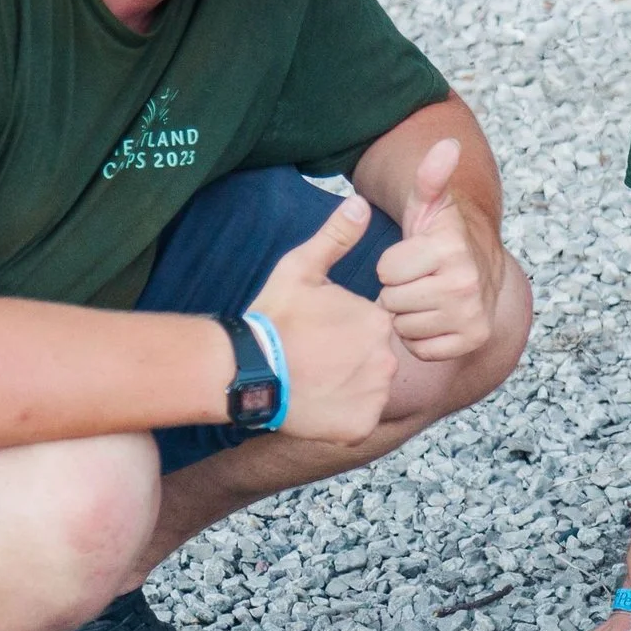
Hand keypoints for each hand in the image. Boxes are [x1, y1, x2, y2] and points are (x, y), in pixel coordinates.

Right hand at [246, 195, 398, 443]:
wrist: (244, 372)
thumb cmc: (273, 318)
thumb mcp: (301, 269)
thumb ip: (336, 237)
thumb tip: (361, 203)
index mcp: (377, 321)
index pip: (375, 327)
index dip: (347, 331)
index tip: (322, 335)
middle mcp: (386, 359)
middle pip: (375, 358)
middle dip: (350, 359)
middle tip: (314, 359)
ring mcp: (374, 396)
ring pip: (370, 390)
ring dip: (348, 387)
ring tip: (314, 381)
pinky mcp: (360, 427)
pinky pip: (360, 421)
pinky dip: (343, 416)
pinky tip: (317, 404)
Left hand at [377, 137, 503, 361]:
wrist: (481, 267)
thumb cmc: (442, 237)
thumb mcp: (430, 205)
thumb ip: (430, 177)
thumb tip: (447, 143)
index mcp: (450, 249)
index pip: (386, 270)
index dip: (392, 264)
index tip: (411, 257)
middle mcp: (465, 284)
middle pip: (392, 301)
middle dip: (398, 291)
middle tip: (418, 279)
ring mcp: (471, 316)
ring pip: (404, 327)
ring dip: (408, 315)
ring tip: (426, 297)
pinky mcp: (472, 340)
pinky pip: (421, 348)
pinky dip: (422, 338)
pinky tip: (435, 318)